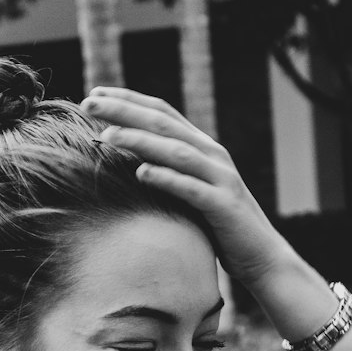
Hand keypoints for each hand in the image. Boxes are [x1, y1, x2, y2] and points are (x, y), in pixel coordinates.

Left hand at [81, 86, 293, 287]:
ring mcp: (220, 179)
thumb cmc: (221, 228)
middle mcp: (213, 156)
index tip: (95, 94)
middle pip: (163, 124)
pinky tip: (142, 173)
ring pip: (176, 151)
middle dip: (124, 111)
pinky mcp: (224, 207)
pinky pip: (192, 189)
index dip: (128, 100)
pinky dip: (167, 178)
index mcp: (204, 148)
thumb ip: (174, 171)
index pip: (162, 113)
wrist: (262, 257)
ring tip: (106, 136)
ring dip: (139, 140)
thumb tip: (136, 160)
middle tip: (88, 103)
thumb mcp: (195, 191)